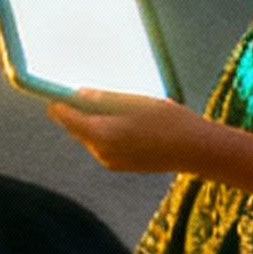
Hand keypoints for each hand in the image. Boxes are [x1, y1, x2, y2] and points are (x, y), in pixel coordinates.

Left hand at [39, 87, 218, 177]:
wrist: (196, 150)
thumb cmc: (169, 121)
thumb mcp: (135, 102)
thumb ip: (103, 99)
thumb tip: (78, 93)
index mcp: (101, 134)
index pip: (64, 116)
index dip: (58, 100)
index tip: (56, 88)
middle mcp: (100, 152)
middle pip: (75, 127)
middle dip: (76, 110)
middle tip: (83, 90)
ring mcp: (110, 161)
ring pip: (89, 136)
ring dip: (92, 120)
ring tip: (110, 103)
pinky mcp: (120, 165)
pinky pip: (102, 144)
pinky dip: (105, 131)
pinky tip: (123, 119)